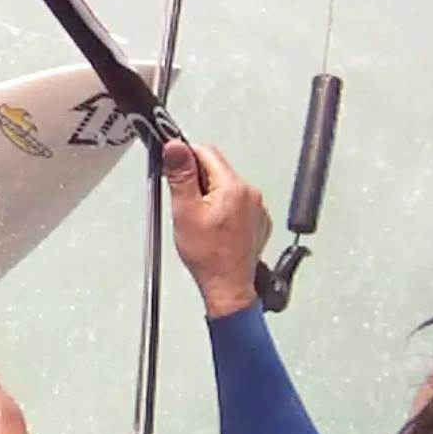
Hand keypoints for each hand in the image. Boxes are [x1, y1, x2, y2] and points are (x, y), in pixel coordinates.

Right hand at [161, 142, 272, 317]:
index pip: (206, 151)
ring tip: (200, 220)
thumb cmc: (209, 257)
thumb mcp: (185, 212)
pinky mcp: (258, 220)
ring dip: (210, 195)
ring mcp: (257, 208)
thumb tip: (175, 147)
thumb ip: (181, 176)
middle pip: (217, 168)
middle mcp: (250, 193)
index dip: (185, 156)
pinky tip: (214, 227)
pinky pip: (237, 202)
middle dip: (197, 180)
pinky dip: (224, 208)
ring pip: (226, 186)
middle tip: (186, 204)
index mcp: (233, 187)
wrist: (228, 286)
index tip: (174, 168)